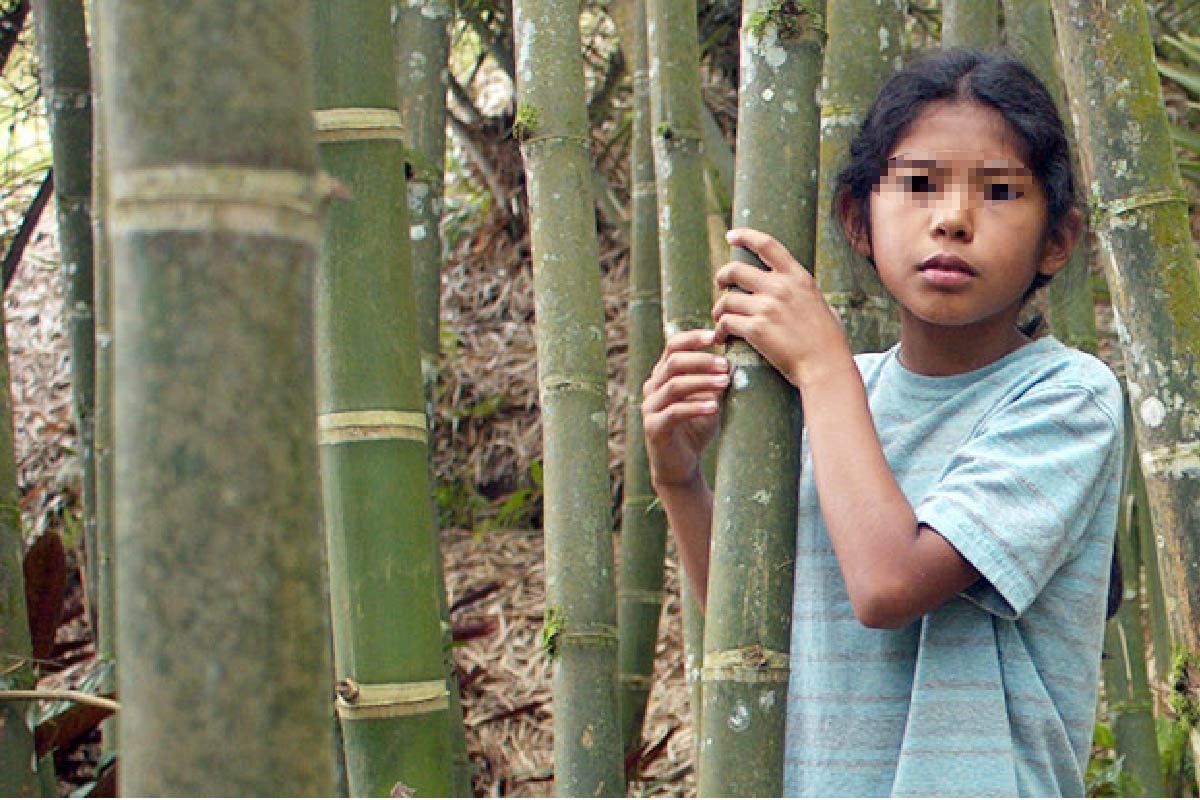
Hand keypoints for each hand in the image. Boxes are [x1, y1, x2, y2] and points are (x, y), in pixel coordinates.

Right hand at [641, 329, 728, 489]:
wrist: (681, 466)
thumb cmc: (696, 429)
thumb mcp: (710, 400)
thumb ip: (717, 381)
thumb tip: (738, 361)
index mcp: (663, 375)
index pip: (673, 346)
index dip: (693, 338)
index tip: (715, 335)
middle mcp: (652, 387)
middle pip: (674, 362)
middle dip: (702, 360)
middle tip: (726, 364)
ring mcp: (650, 407)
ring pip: (674, 385)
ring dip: (702, 381)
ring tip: (725, 382)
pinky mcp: (653, 427)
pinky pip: (674, 412)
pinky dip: (695, 407)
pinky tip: (714, 407)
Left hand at [712, 228, 850, 388]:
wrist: (826, 366)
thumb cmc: (828, 341)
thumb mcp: (821, 304)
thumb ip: (803, 293)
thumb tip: (795, 288)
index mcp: (798, 278)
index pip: (767, 245)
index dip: (746, 236)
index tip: (731, 235)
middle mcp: (781, 287)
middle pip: (736, 270)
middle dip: (722, 275)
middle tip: (719, 284)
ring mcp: (767, 307)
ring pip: (727, 299)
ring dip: (719, 309)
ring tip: (720, 319)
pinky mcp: (756, 329)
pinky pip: (726, 322)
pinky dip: (720, 330)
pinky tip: (721, 337)